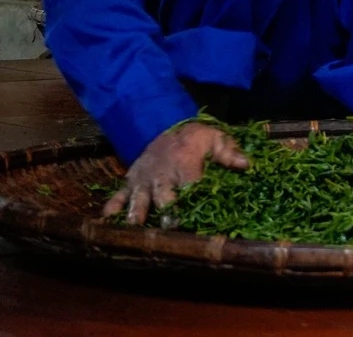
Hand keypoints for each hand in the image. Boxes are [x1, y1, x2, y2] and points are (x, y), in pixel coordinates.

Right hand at [102, 121, 248, 225]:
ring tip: (134, 228)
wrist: (163, 123)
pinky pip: (117, 195)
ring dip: (137, 213)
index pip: (191, 186)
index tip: (199, 218)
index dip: (195, 201)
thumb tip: (246, 164)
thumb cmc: (194, 137)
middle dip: (167, 212)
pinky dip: (111, 208)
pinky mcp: (130, 182)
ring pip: (139, 198)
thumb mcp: (215, 138)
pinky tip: (105, 223)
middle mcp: (162, 175)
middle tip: (170, 228)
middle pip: (164, 196)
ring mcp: (143, 180)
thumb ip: (228, 152)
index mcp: (185, 165)